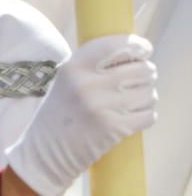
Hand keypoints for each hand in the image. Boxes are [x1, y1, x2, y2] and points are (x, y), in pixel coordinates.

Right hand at [7, 35, 156, 195]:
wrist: (46, 150)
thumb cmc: (60, 110)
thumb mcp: (67, 79)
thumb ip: (94, 64)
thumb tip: (135, 53)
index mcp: (74, 66)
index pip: (117, 45)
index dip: (137, 45)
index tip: (144, 50)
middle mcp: (88, 83)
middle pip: (142, 70)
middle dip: (145, 75)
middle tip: (137, 81)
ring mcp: (102, 106)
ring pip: (149, 93)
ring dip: (146, 97)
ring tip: (130, 101)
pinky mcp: (114, 129)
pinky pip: (149, 115)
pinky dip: (146, 115)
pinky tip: (132, 116)